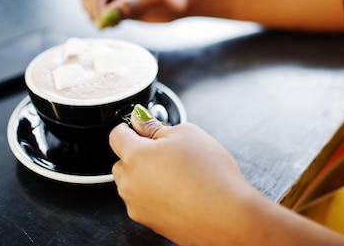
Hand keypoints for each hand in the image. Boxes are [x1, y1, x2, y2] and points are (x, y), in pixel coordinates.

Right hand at [80, 0, 195, 27]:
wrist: (183, 3)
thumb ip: (128, 7)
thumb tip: (105, 18)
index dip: (98, 7)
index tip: (105, 23)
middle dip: (94, 11)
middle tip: (109, 24)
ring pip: (90, 4)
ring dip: (97, 16)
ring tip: (115, 23)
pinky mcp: (118, 5)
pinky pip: (100, 13)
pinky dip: (104, 21)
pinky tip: (119, 23)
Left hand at [109, 105, 255, 244]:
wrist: (226, 217)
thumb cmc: (209, 174)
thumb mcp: (186, 133)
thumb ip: (155, 126)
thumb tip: (141, 121)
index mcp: (134, 156)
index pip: (117, 134)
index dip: (131, 127)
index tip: (143, 127)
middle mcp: (129, 184)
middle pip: (123, 162)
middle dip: (139, 154)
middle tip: (169, 152)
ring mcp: (137, 206)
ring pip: (134, 184)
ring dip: (148, 176)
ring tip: (179, 174)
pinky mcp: (150, 223)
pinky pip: (146, 202)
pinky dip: (158, 195)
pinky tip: (181, 191)